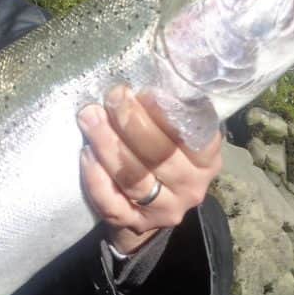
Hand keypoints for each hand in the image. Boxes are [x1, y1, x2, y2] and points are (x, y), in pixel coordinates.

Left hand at [77, 84, 222, 254]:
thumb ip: (170, 109)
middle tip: (110, 97)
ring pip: (133, 177)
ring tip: (90, 118)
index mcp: (207, 159)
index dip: (166, 112)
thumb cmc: (159, 154)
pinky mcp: (136, 224)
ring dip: (107, 144)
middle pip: (159, 154)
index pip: (193, 135)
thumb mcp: (175, 133)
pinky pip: (112, 203)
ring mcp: (165, 209)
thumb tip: (155, 70)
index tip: (143, 90)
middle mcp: (192, 186)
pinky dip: (96, 178)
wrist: (145, 208)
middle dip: (130, 121)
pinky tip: (86, 154)